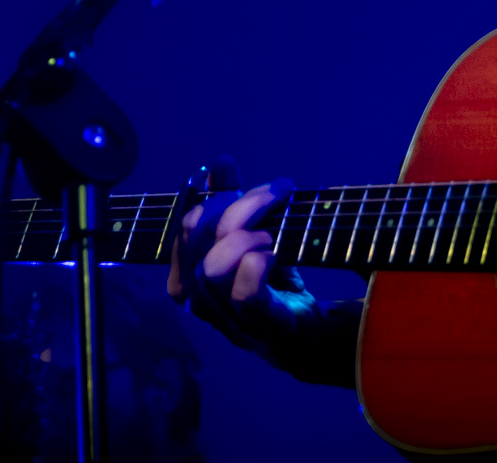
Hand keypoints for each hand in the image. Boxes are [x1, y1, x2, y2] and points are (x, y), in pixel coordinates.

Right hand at [166, 157, 359, 386]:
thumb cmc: (275, 283)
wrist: (312, 333)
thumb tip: (219, 163)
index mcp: (194, 275)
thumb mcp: (252, 236)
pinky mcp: (262, 328)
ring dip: (244, 237)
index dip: (205, 197)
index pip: (184, 230)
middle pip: (196, 244)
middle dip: (232, 207)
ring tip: (272, 232)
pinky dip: (257, 265)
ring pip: (213, 270)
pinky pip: (244, 295)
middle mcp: (204, 300)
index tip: (227, 173)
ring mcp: (230, 318)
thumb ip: (233, 201)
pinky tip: (275, 253)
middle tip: (273, 194)